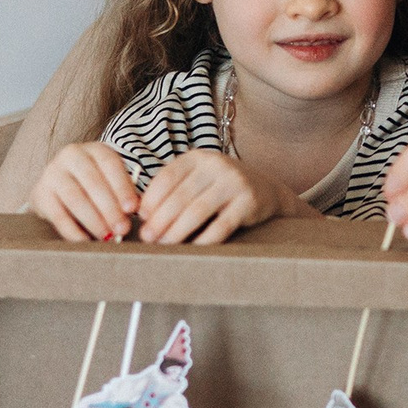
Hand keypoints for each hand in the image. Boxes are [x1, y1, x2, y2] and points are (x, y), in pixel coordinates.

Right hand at [31, 142, 140, 241]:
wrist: (58, 187)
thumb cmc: (93, 186)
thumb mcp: (110, 181)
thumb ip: (123, 193)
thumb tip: (135, 212)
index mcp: (94, 150)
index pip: (110, 164)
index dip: (122, 187)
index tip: (132, 209)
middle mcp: (71, 155)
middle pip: (93, 182)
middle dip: (110, 208)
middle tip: (122, 229)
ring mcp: (53, 172)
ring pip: (75, 198)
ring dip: (94, 220)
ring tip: (107, 236)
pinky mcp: (40, 193)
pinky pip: (58, 215)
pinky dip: (73, 231)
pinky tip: (86, 241)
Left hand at [135, 150, 302, 244]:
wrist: (266, 190)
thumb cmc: (220, 188)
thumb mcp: (198, 179)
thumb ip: (174, 189)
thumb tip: (142, 216)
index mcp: (198, 157)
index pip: (167, 177)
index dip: (151, 199)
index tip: (141, 218)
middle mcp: (216, 165)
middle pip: (180, 196)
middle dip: (160, 220)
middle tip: (147, 238)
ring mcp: (234, 182)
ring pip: (198, 211)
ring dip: (177, 232)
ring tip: (164, 245)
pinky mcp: (249, 202)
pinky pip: (221, 226)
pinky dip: (204, 240)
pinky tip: (191, 250)